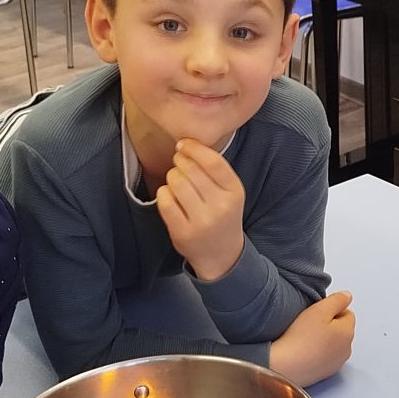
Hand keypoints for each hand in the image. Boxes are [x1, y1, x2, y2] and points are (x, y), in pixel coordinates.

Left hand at [155, 139, 245, 281]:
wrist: (221, 254)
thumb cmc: (222, 215)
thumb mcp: (230, 192)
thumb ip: (215, 170)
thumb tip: (186, 143)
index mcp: (235, 192)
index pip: (213, 162)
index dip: (194, 148)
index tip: (183, 144)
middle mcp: (220, 207)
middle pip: (191, 170)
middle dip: (179, 161)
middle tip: (178, 163)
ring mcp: (201, 221)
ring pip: (176, 183)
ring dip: (171, 177)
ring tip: (176, 181)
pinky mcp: (182, 232)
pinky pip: (164, 201)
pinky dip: (163, 193)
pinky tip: (169, 195)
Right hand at [268, 290, 355, 387]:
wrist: (286, 366)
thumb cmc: (301, 337)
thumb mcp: (320, 309)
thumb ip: (337, 300)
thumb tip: (347, 297)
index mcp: (348, 332)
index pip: (347, 313)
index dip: (330, 310)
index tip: (315, 314)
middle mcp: (347, 349)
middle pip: (341, 329)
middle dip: (329, 325)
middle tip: (309, 326)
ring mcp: (337, 363)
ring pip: (334, 343)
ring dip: (324, 339)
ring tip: (305, 339)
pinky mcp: (326, 373)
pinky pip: (325, 357)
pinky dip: (318, 353)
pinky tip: (304, 352)